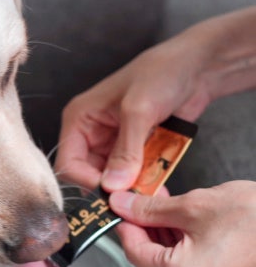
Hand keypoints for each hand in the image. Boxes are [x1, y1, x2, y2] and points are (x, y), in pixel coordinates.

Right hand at [55, 6, 255, 192]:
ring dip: (130, 189)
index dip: (87, 181)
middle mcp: (91, 133)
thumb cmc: (162, 73)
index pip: (68, 163)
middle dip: (111, 189)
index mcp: (80, 119)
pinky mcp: (135, 149)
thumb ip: (126, 151)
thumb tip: (113, 187)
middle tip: (135, 200)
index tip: (113, 194)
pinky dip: (144, 183)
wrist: (198, 66)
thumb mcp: (139, 110)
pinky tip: (158, 188)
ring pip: (112, 178)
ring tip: (151, 196)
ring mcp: (114, 143)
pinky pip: (132, 174)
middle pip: (89, 174)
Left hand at [109, 181, 255, 266]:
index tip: (121, 205)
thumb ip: (151, 209)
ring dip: (161, 234)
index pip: (135, 252)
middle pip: (150, 260)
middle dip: (143, 228)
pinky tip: (181, 220)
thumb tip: (122, 206)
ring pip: (168, 263)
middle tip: (140, 200)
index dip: (125, 225)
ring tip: (161, 204)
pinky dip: (181, 245)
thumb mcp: (195, 206)